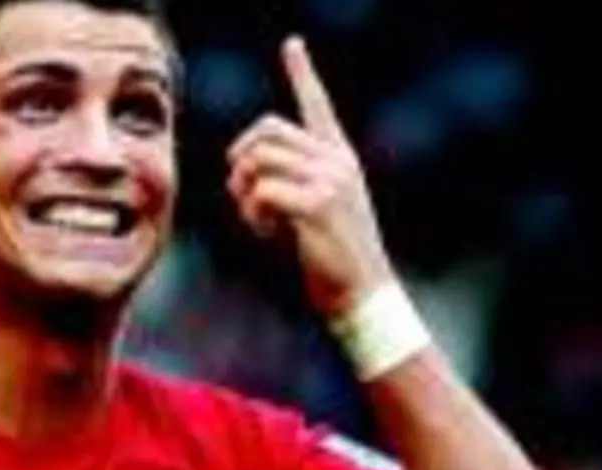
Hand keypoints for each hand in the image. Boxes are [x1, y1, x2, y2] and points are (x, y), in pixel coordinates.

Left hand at [226, 36, 395, 315]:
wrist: (361, 294)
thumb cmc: (329, 258)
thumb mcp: (310, 210)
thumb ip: (286, 181)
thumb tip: (240, 169)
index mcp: (338, 157)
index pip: (317, 105)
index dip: (302, 72)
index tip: (292, 44)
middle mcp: (337, 160)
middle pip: (265, 131)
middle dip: (240, 160)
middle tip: (241, 194)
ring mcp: (330, 179)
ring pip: (257, 161)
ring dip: (242, 193)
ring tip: (259, 220)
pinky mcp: (318, 204)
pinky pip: (261, 191)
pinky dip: (252, 214)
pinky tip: (268, 234)